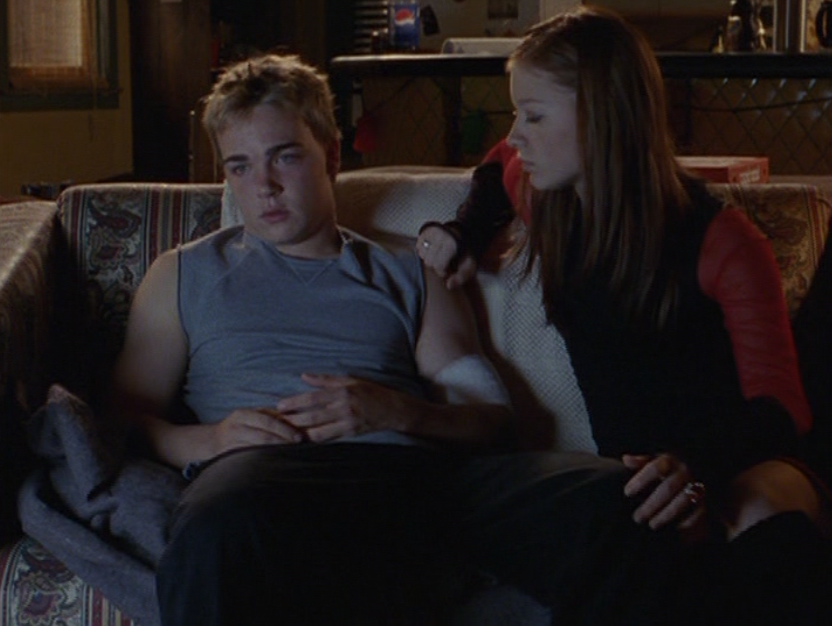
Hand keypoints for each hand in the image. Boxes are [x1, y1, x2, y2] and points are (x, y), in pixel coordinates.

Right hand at [209, 407, 304, 455]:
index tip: (299, 437)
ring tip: (290, 456)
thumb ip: (270, 416)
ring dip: (275, 453)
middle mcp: (235, 428)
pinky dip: (264, 462)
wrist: (211, 441)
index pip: (268, 421)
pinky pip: (249, 460)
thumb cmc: (239, 426)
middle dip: (283, 442)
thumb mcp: (251, 416)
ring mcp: (230, 444)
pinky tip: (275, 464)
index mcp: (242, 415)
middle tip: (298, 448)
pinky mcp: (228, 458)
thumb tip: (296, 420)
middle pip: (264, 436)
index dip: (285, 429)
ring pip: (257, 450)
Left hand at [276, 373, 412, 441]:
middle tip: (277, 421)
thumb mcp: (350, 380)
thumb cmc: (371, 392)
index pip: (313, 397)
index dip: (295, 402)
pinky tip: (304, 440)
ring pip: (318, 431)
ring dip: (301, 433)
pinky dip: (315, 440)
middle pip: (312, 416)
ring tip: (287, 433)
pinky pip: (328, 439)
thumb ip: (326, 380)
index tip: (280, 405)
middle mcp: (343, 407)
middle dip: (293, 420)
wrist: (393, 409)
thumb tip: (304, 376)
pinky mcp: (351, 434)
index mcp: (342, 392)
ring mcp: (347, 423)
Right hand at [416, 225, 477, 288]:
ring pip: (422, 254)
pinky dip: (424, 251)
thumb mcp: (470, 265)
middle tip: (443, 264)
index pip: (438, 265)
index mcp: (451, 244)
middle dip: (435, 266)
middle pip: (429, 261)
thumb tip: (449, 285)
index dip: (442, 272)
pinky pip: (418, 246)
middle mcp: (441, 235)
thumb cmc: (466, 254)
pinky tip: (432, 251)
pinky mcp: (426, 229)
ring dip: (429, 258)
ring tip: (438, 257)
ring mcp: (432, 231)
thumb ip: (461, 277)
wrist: (464, 235)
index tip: (448, 270)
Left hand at [623, 453, 707, 540]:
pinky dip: (686, 523)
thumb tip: (626, 459)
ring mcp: (697, 486)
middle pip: (667, 488)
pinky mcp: (707, 501)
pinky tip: (673, 531)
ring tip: (652, 525)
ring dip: (666, 515)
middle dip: (651, 505)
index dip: (640, 480)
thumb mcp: (655, 461)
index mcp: (670, 460)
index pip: (654, 468)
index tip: (627, 493)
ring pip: (683, 501)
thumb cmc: (669, 470)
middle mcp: (685, 471)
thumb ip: (641, 462)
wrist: (701, 474)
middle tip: (637, 517)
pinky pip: (698, 513)